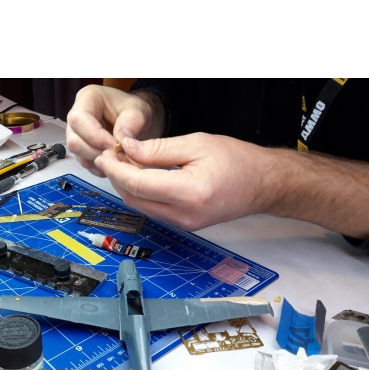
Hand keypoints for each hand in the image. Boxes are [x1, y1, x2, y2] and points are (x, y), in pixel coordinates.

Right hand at [66, 85, 154, 176]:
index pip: (79, 119)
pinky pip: (85, 163)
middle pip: (74, 140)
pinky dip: (100, 167)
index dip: (95, 136)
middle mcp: (76, 117)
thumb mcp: (139, 110)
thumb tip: (121, 140)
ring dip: (98, 161)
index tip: (115, 146)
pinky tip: (114, 163)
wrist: (134, 119)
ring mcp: (76, 135)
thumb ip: (131, 122)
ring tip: (118, 159)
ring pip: (78, 154)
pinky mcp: (81, 150)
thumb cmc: (132, 109)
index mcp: (87, 99)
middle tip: (118, 154)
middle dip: (96, 152)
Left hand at [94, 133, 273, 230]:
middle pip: (134, 198)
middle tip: (111, 156)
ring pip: (141, 206)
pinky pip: (153, 210)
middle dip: (117, 178)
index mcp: (188, 193)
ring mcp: (184, 224)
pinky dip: (142, 193)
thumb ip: (158, 149)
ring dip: (128, 186)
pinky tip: (140, 175)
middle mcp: (184, 215)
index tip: (104, 155)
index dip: (116, 169)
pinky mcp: (185, 225)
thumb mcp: (196, 144)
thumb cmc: (237, 160)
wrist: (264, 185)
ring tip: (124, 163)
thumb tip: (127, 149)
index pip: (138, 183)